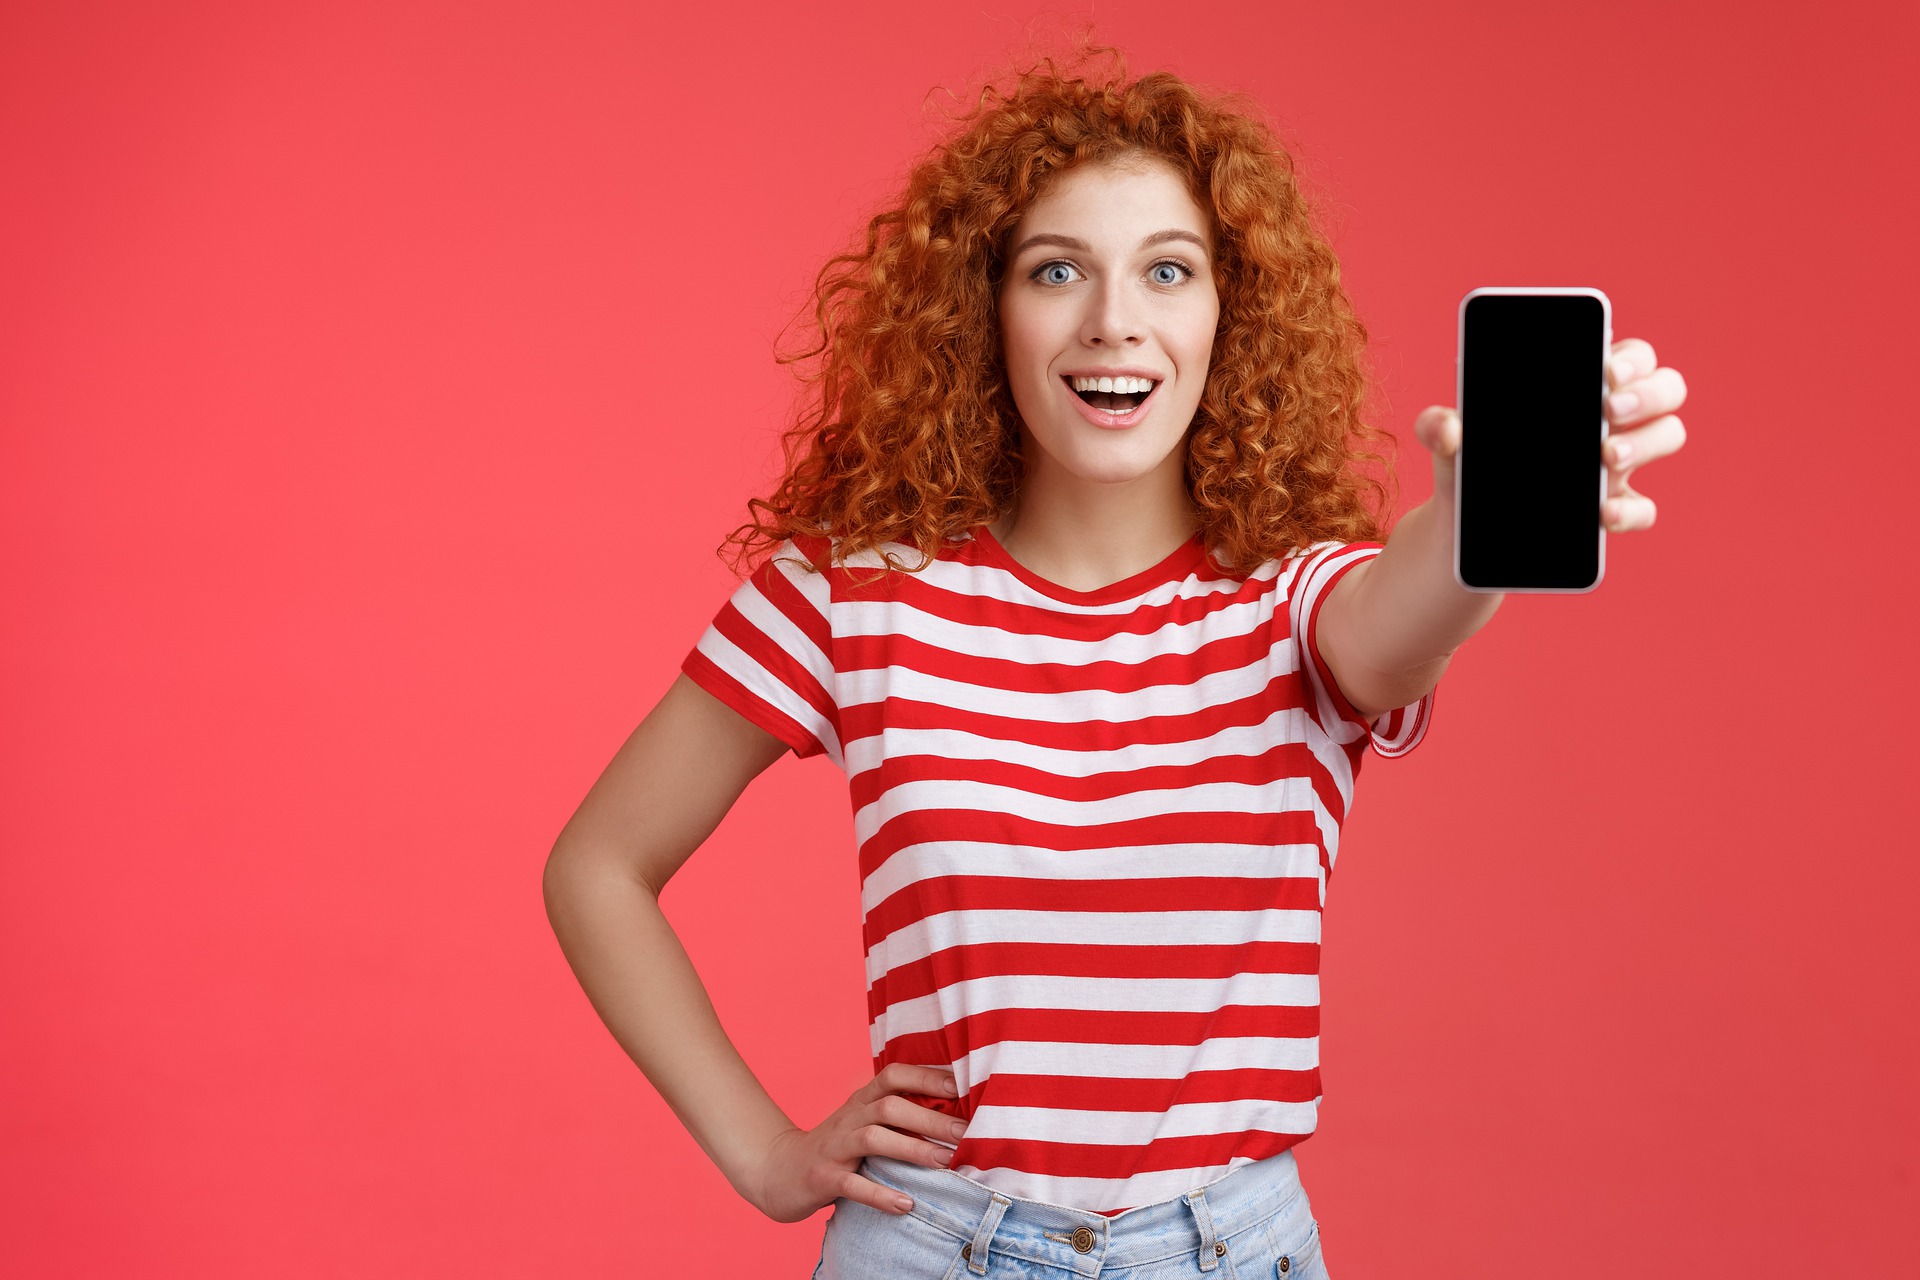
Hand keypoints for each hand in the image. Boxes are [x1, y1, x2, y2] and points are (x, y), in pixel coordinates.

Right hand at [747, 1062, 965, 1222]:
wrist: (778, 1171)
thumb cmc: (835, 1148)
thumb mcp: (862, 1124)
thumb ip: (897, 1117)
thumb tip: (953, 1116)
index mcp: (860, 1101)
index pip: (892, 1075)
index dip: (925, 1076)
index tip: (961, 1086)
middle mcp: (848, 1118)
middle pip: (889, 1107)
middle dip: (929, 1118)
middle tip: (965, 1132)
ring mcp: (834, 1147)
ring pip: (873, 1139)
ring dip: (911, 1149)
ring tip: (944, 1162)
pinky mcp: (822, 1178)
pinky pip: (852, 1185)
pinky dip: (880, 1194)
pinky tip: (906, 1204)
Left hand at [1414, 335, 1687, 530]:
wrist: (1462, 529)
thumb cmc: (1468, 464)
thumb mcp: (1448, 443)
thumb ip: (1438, 426)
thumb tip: (1447, 427)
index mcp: (1580, 386)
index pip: (1628, 355)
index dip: (1629, 357)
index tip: (1605, 369)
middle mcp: (1611, 419)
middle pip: (1666, 388)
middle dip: (1649, 393)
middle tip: (1609, 408)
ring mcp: (1618, 466)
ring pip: (1667, 436)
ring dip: (1646, 442)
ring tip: (1606, 456)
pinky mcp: (1612, 511)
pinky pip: (1643, 509)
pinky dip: (1629, 510)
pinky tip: (1602, 512)